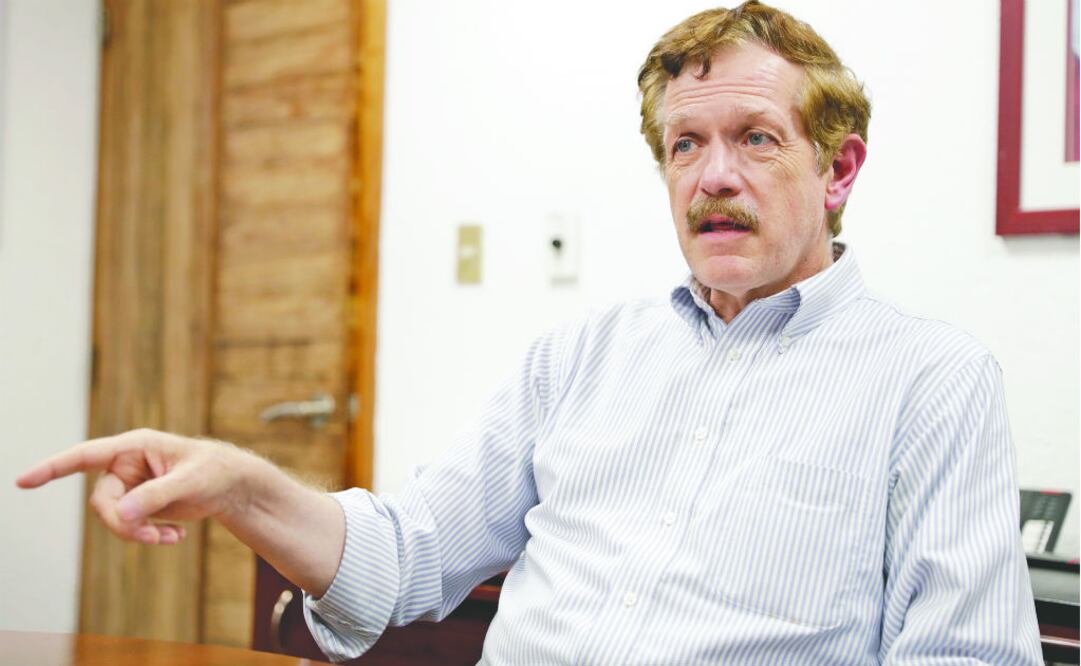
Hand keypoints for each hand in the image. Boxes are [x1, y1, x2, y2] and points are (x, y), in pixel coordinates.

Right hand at [16, 428, 251, 545]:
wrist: (233, 486)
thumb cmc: (215, 472)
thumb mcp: (190, 482)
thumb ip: (156, 496)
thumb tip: (123, 514)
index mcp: (135, 446)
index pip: (85, 456)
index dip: (53, 468)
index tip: (23, 481)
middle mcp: (127, 464)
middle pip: (102, 501)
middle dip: (123, 524)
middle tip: (151, 537)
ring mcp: (132, 485)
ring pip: (114, 518)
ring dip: (137, 534)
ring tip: (170, 539)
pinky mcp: (140, 503)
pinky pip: (129, 526)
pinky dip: (149, 536)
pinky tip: (175, 538)